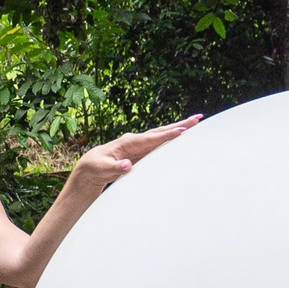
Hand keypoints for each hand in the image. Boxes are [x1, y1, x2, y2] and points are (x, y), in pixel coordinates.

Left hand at [75, 114, 202, 186]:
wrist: (90, 167)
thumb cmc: (94, 167)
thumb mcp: (102, 169)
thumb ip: (115, 168)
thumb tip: (129, 166)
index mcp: (128, 142)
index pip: (151, 139)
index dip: (167, 136)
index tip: (183, 131)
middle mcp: (135, 140)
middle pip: (161, 132)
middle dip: (179, 125)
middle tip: (198, 118)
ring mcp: (140, 145)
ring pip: (162, 135)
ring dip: (179, 129)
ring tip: (196, 123)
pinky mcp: (142, 151)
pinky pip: (160, 143)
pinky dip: (172, 139)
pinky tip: (182, 136)